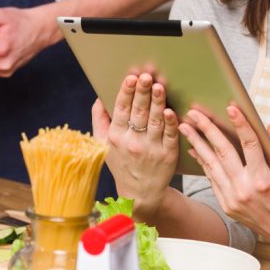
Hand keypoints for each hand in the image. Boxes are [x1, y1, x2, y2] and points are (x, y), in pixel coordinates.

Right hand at [92, 73, 180, 219]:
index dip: (126, 93)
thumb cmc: (121, 163)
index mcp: (116, 137)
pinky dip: (171, 123)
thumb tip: (99, 97)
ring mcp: (151, 149)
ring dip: (157, 103)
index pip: (121, 110)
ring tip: (159, 87)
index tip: (131, 78)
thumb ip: (99, 120)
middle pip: (138, 113)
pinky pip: (170, 136)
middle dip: (142, 93)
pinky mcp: (168, 155)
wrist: (140, 192)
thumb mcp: (103, 144)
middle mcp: (133, 143)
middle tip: (146, 77)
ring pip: (155, 121)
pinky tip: (170, 111)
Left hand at [180, 105, 269, 251]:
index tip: (231, 107)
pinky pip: (212, 179)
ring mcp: (232, 199)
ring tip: (185, 127)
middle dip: (207, 129)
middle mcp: (244, 190)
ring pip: (211, 165)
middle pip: (222, 152)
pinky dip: (203, 162)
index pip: (249, 145)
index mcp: (263, 180)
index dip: (241, 124)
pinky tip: (194, 148)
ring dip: (197, 144)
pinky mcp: (226, 205)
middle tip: (194, 113)